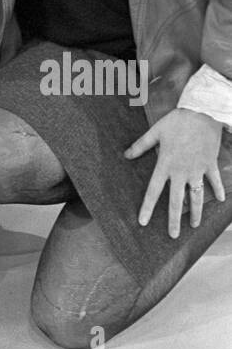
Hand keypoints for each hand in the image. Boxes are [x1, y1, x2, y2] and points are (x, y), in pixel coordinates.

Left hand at [125, 108, 226, 236]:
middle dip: (174, 220)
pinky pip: (215, 181)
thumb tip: (126, 155)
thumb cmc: (177, 121)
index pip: (154, 191)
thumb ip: (141, 145)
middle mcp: (182, 171)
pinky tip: (221, 201)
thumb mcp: (155, 131)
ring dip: (196, 212)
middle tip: (173, 236)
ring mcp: (198, 169)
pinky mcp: (210, 164)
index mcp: (165, 164)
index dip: (148, 208)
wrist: (202, 112)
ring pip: (197, 196)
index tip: (143, 222)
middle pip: (177, 201)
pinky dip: (218, 190)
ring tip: (194, 226)